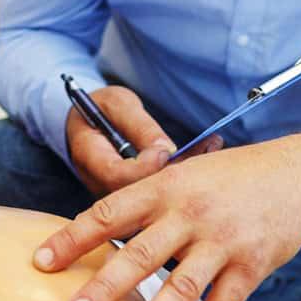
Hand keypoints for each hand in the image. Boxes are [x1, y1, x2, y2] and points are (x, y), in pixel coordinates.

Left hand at [34, 133, 300, 300]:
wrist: (297, 173)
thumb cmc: (228, 178)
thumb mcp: (183, 175)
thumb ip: (146, 201)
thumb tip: (96, 233)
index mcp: (164, 187)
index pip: (109, 212)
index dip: (73, 238)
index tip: (41, 262)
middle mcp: (189, 213)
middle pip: (140, 253)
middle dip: (106, 287)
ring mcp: (222, 240)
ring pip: (181, 286)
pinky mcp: (251, 265)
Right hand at [67, 85, 221, 197]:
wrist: (91, 122)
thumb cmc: (103, 108)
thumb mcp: (118, 104)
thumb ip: (138, 126)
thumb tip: (165, 150)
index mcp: (88, 156)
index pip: (115, 175)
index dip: (144, 166)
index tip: (165, 150)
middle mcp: (100, 182)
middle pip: (139, 192)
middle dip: (175, 173)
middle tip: (205, 148)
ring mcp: (117, 195)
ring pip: (154, 195)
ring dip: (185, 172)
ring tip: (212, 146)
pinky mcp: (135, 197)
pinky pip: (159, 192)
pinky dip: (184, 173)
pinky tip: (207, 151)